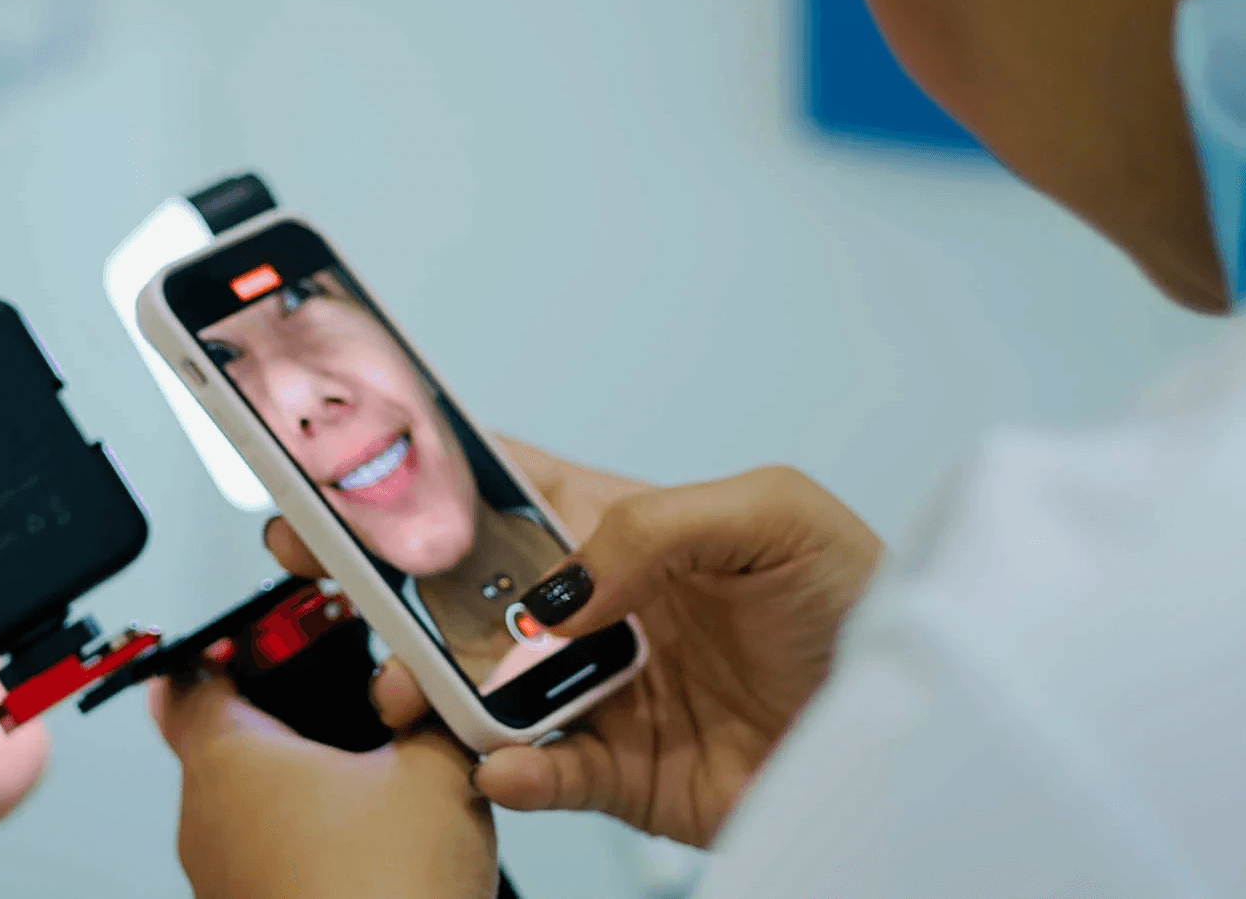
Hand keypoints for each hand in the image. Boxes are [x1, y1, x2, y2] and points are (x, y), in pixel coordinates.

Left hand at [151, 673, 496, 898]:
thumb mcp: (437, 771)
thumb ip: (427, 711)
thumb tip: (433, 693)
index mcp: (227, 759)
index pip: (190, 675)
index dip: (234, 646)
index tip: (273, 636)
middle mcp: (205, 821)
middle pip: (228, 740)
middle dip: (290, 719)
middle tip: (349, 705)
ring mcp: (221, 884)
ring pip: (251, 807)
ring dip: (304, 789)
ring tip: (376, 783)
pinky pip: (270, 863)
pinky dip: (312, 846)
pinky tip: (374, 852)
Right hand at [264, 439, 882, 846]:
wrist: (918, 727)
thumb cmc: (860, 600)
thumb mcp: (771, 515)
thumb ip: (652, 527)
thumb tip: (559, 588)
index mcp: (621, 528)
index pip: (504, 490)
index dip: (427, 479)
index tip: (354, 470)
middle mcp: (599, 610)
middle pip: (469, 593)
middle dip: (393, 585)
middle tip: (326, 573)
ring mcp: (604, 693)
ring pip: (486, 689)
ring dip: (434, 687)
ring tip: (406, 689)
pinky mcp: (623, 774)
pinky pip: (545, 776)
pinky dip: (513, 773)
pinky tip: (503, 762)